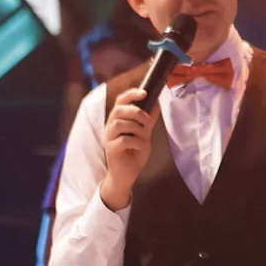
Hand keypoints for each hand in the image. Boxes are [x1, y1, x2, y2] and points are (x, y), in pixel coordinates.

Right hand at [101, 87, 156, 210]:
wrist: (128, 174)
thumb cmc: (134, 152)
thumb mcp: (144, 134)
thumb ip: (148, 120)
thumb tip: (157, 103)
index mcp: (118, 119)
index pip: (120, 101)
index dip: (131, 94)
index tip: (144, 92)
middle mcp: (111, 126)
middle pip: (119, 110)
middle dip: (136, 112)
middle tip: (148, 121)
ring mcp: (109, 137)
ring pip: (119, 123)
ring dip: (136, 128)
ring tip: (144, 137)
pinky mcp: (110, 149)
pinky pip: (123, 140)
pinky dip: (136, 142)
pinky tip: (141, 147)